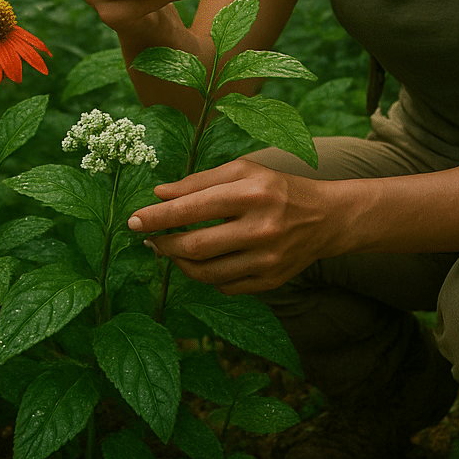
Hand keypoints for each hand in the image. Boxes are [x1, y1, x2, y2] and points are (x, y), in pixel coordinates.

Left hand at [127, 159, 343, 294]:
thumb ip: (199, 182)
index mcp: (252, 193)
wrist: (325, 218)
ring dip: (180, 263)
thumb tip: (158, 194)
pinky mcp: (270, 281)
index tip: (134, 219)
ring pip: (206, 273)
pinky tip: (200, 262)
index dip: (158, 216)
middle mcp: (261, 228)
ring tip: (170, 250)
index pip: (193, 207)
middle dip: (164, 244)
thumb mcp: (243, 171)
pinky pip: (224, 286)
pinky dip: (205, 276)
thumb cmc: (276, 188)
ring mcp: (267, 260)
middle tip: (148, 238)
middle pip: (196, 246)